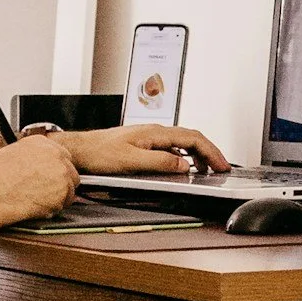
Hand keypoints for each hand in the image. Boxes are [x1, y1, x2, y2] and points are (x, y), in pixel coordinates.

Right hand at [0, 133, 79, 234]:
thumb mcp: (12, 156)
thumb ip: (32, 159)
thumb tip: (39, 170)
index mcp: (42, 142)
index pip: (62, 157)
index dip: (55, 172)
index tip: (48, 180)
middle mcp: (55, 154)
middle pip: (70, 173)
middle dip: (59, 186)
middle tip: (42, 194)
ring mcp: (61, 173)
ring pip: (70, 190)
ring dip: (56, 199)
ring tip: (34, 201)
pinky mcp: (62, 192)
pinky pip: (63, 205)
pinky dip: (52, 210)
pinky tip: (34, 207)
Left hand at [64, 123, 229, 177]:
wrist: (80, 150)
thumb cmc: (99, 154)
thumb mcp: (132, 161)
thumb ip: (160, 162)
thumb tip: (183, 166)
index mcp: (155, 133)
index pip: (193, 138)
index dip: (211, 152)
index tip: (222, 165)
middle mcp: (154, 132)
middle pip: (191, 137)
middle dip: (210, 152)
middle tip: (221, 167)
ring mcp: (149, 137)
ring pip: (182, 142)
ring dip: (198, 154)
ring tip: (207, 169)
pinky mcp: (143, 144)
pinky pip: (172, 147)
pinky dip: (184, 156)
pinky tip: (183, 166)